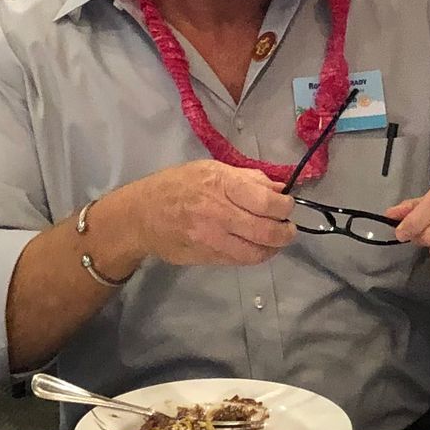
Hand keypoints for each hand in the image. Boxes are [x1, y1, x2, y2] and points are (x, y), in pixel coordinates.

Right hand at [108, 163, 294, 269]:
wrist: (140, 216)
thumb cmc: (176, 185)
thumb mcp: (210, 169)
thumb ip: (247, 178)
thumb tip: (279, 187)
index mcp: (220, 184)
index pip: (267, 201)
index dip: (285, 205)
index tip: (286, 204)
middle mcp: (218, 212)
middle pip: (267, 230)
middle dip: (286, 231)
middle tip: (288, 227)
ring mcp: (212, 239)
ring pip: (257, 252)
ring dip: (274, 247)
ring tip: (276, 239)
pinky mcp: (208, 257)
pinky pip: (241, 260)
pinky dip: (255, 254)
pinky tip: (256, 246)